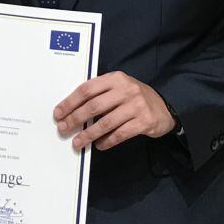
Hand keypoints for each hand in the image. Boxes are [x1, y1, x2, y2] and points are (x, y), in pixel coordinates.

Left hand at [54, 71, 175, 150]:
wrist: (164, 108)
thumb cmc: (134, 98)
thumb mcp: (118, 87)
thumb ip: (99, 93)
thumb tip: (72, 109)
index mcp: (115, 78)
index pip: (87, 89)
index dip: (70, 102)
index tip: (58, 113)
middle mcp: (126, 90)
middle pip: (93, 106)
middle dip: (75, 119)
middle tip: (63, 129)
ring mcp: (136, 106)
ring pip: (105, 123)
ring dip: (88, 134)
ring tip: (77, 142)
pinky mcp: (144, 122)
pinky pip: (119, 134)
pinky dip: (106, 141)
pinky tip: (98, 145)